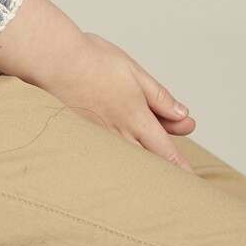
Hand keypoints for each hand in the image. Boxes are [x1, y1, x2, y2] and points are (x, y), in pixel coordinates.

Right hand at [44, 30, 196, 171]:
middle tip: (179, 179)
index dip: (180, 168)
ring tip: (153, 171)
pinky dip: (121, 160)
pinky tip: (122, 157)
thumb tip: (183, 116)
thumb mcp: (134, 73)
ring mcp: (100, 137)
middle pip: (148, 161)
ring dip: (143, 167)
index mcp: (137, 117)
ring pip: (129, 160)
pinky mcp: (84, 136)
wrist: (54, 61)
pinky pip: (109, 154)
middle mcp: (119, 133)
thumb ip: (159, 97)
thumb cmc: (93, 61)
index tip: (192, 184)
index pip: (165, 151)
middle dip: (164, 171)